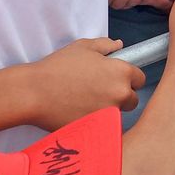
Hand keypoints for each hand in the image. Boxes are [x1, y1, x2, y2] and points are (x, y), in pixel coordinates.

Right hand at [23, 37, 145, 130]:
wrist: (34, 93)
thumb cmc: (57, 67)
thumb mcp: (83, 47)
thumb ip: (106, 45)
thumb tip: (119, 45)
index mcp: (121, 72)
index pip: (140, 78)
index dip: (128, 78)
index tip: (115, 79)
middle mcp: (120, 94)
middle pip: (132, 99)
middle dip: (120, 96)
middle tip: (99, 91)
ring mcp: (110, 114)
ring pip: (118, 114)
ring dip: (109, 109)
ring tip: (87, 102)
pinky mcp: (97, 129)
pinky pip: (104, 126)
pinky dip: (97, 122)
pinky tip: (81, 113)